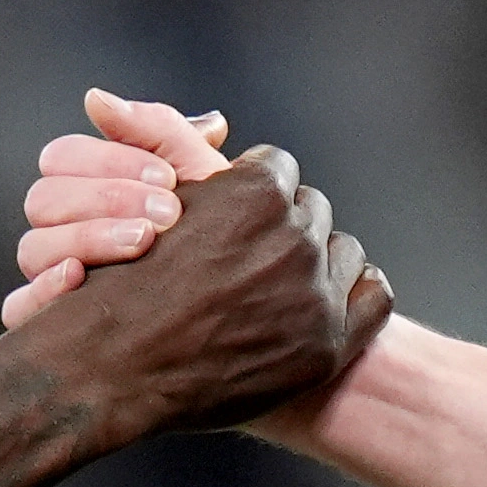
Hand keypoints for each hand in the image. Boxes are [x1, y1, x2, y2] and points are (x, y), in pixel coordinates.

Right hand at [4, 91, 236, 327]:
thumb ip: (154, 127)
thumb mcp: (196, 167)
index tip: (168, 178)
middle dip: (108, 200)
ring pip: (34, 247)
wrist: (242, 290)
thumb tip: (95, 100)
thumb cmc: (216, 226)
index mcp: (83, 183)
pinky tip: (79, 279)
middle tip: (166, 214)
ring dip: (88, 239)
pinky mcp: (50, 321)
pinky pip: (18, 308)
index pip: (61, 157)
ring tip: (142, 244)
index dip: (110, 162)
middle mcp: (59, 226)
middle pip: (44, 199)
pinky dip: (41, 292)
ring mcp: (50, 273)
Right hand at [4, 130, 386, 436]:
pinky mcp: (328, 346)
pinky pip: (374, 295)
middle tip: (248, 262)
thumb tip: (176, 112)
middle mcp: (293, 238)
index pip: (279, 169)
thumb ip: (165, 141)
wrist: (111, 373)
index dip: (253, 195)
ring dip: (318, 264)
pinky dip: (353, 296)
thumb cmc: (115, 283)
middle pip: (312, 211)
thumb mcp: (138, 198)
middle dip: (285, 230)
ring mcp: (314, 295)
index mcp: (255, 192)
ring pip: (344, 251)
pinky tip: (318, 307)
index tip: (233, 219)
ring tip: (275, 290)